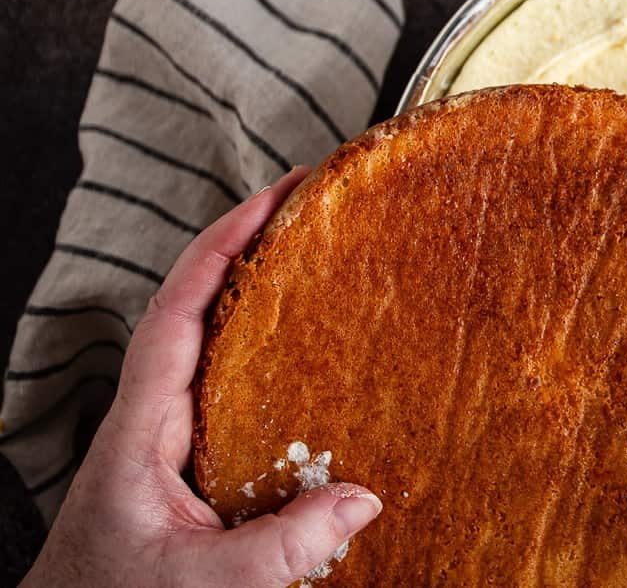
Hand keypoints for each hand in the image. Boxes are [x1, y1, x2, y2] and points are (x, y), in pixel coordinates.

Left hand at [22, 168, 382, 587]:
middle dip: (244, 248)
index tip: (272, 198)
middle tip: (305, 209)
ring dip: (254, 295)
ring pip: (208, 346)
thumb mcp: (204, 585)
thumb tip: (366, 500)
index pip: (178, 312)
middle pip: (193, 309)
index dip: (222, 247)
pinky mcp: (183, 466)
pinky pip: (228, 390)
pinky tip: (308, 360)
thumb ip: (282, 548)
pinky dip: (264, 354)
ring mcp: (164, 440)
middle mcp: (149, 420)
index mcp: (139, 429)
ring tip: (313, 261)